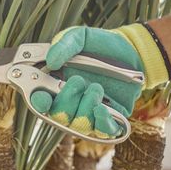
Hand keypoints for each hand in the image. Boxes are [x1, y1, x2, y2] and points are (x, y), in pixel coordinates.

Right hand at [30, 26, 144, 137]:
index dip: (38, 102)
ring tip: (96, 88)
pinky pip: (101, 131)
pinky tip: (101, 108)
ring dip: (85, 107)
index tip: (43, 97)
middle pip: (57, 116)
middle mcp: (69, 101)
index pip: (40, 99)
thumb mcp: (80, 37)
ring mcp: (88, 112)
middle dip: (66, 101)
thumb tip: (50, 61)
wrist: (131, 52)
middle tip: (78, 81)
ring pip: (78, 124)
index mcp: (55, 82)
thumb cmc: (100, 45)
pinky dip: (100, 122)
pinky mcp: (108, 119)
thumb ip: (63, 45)